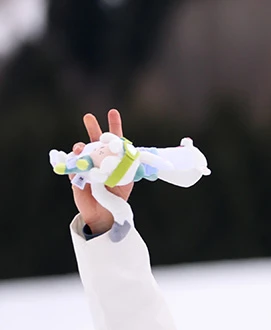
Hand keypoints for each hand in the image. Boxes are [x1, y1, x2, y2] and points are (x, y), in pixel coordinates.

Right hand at [71, 109, 132, 233]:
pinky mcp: (76, 176)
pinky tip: (73, 157)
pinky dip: (71, 160)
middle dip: (92, 128)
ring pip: (81, 151)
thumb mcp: (127, 180)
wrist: (105, 213)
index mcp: (113, 159)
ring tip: (81, 146)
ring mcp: (86, 167)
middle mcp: (99, 160)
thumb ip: (129, 167)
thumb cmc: (118, 196)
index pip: (114, 140)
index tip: (113, 112)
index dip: (114, 126)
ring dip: (81, 147)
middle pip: (95, 141)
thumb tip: (136, 154)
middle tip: (89, 117)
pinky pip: (71, 166)